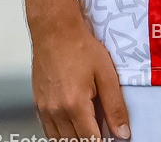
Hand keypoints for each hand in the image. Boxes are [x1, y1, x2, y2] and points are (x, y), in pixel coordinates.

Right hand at [32, 18, 130, 141]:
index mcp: (74, 104)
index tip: (110, 138)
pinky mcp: (38, 104)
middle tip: (102, 129)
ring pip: (59, 140)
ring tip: (88, 126)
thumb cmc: (79, 46)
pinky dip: (61, 133)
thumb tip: (122, 132)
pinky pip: (49, 130)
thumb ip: (115, 106)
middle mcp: (56, 111)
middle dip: (90, 139)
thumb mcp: (106, 73)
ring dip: (75, 138)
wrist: (55, 30)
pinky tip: (72, 125)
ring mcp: (45, 109)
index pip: (90, 141)